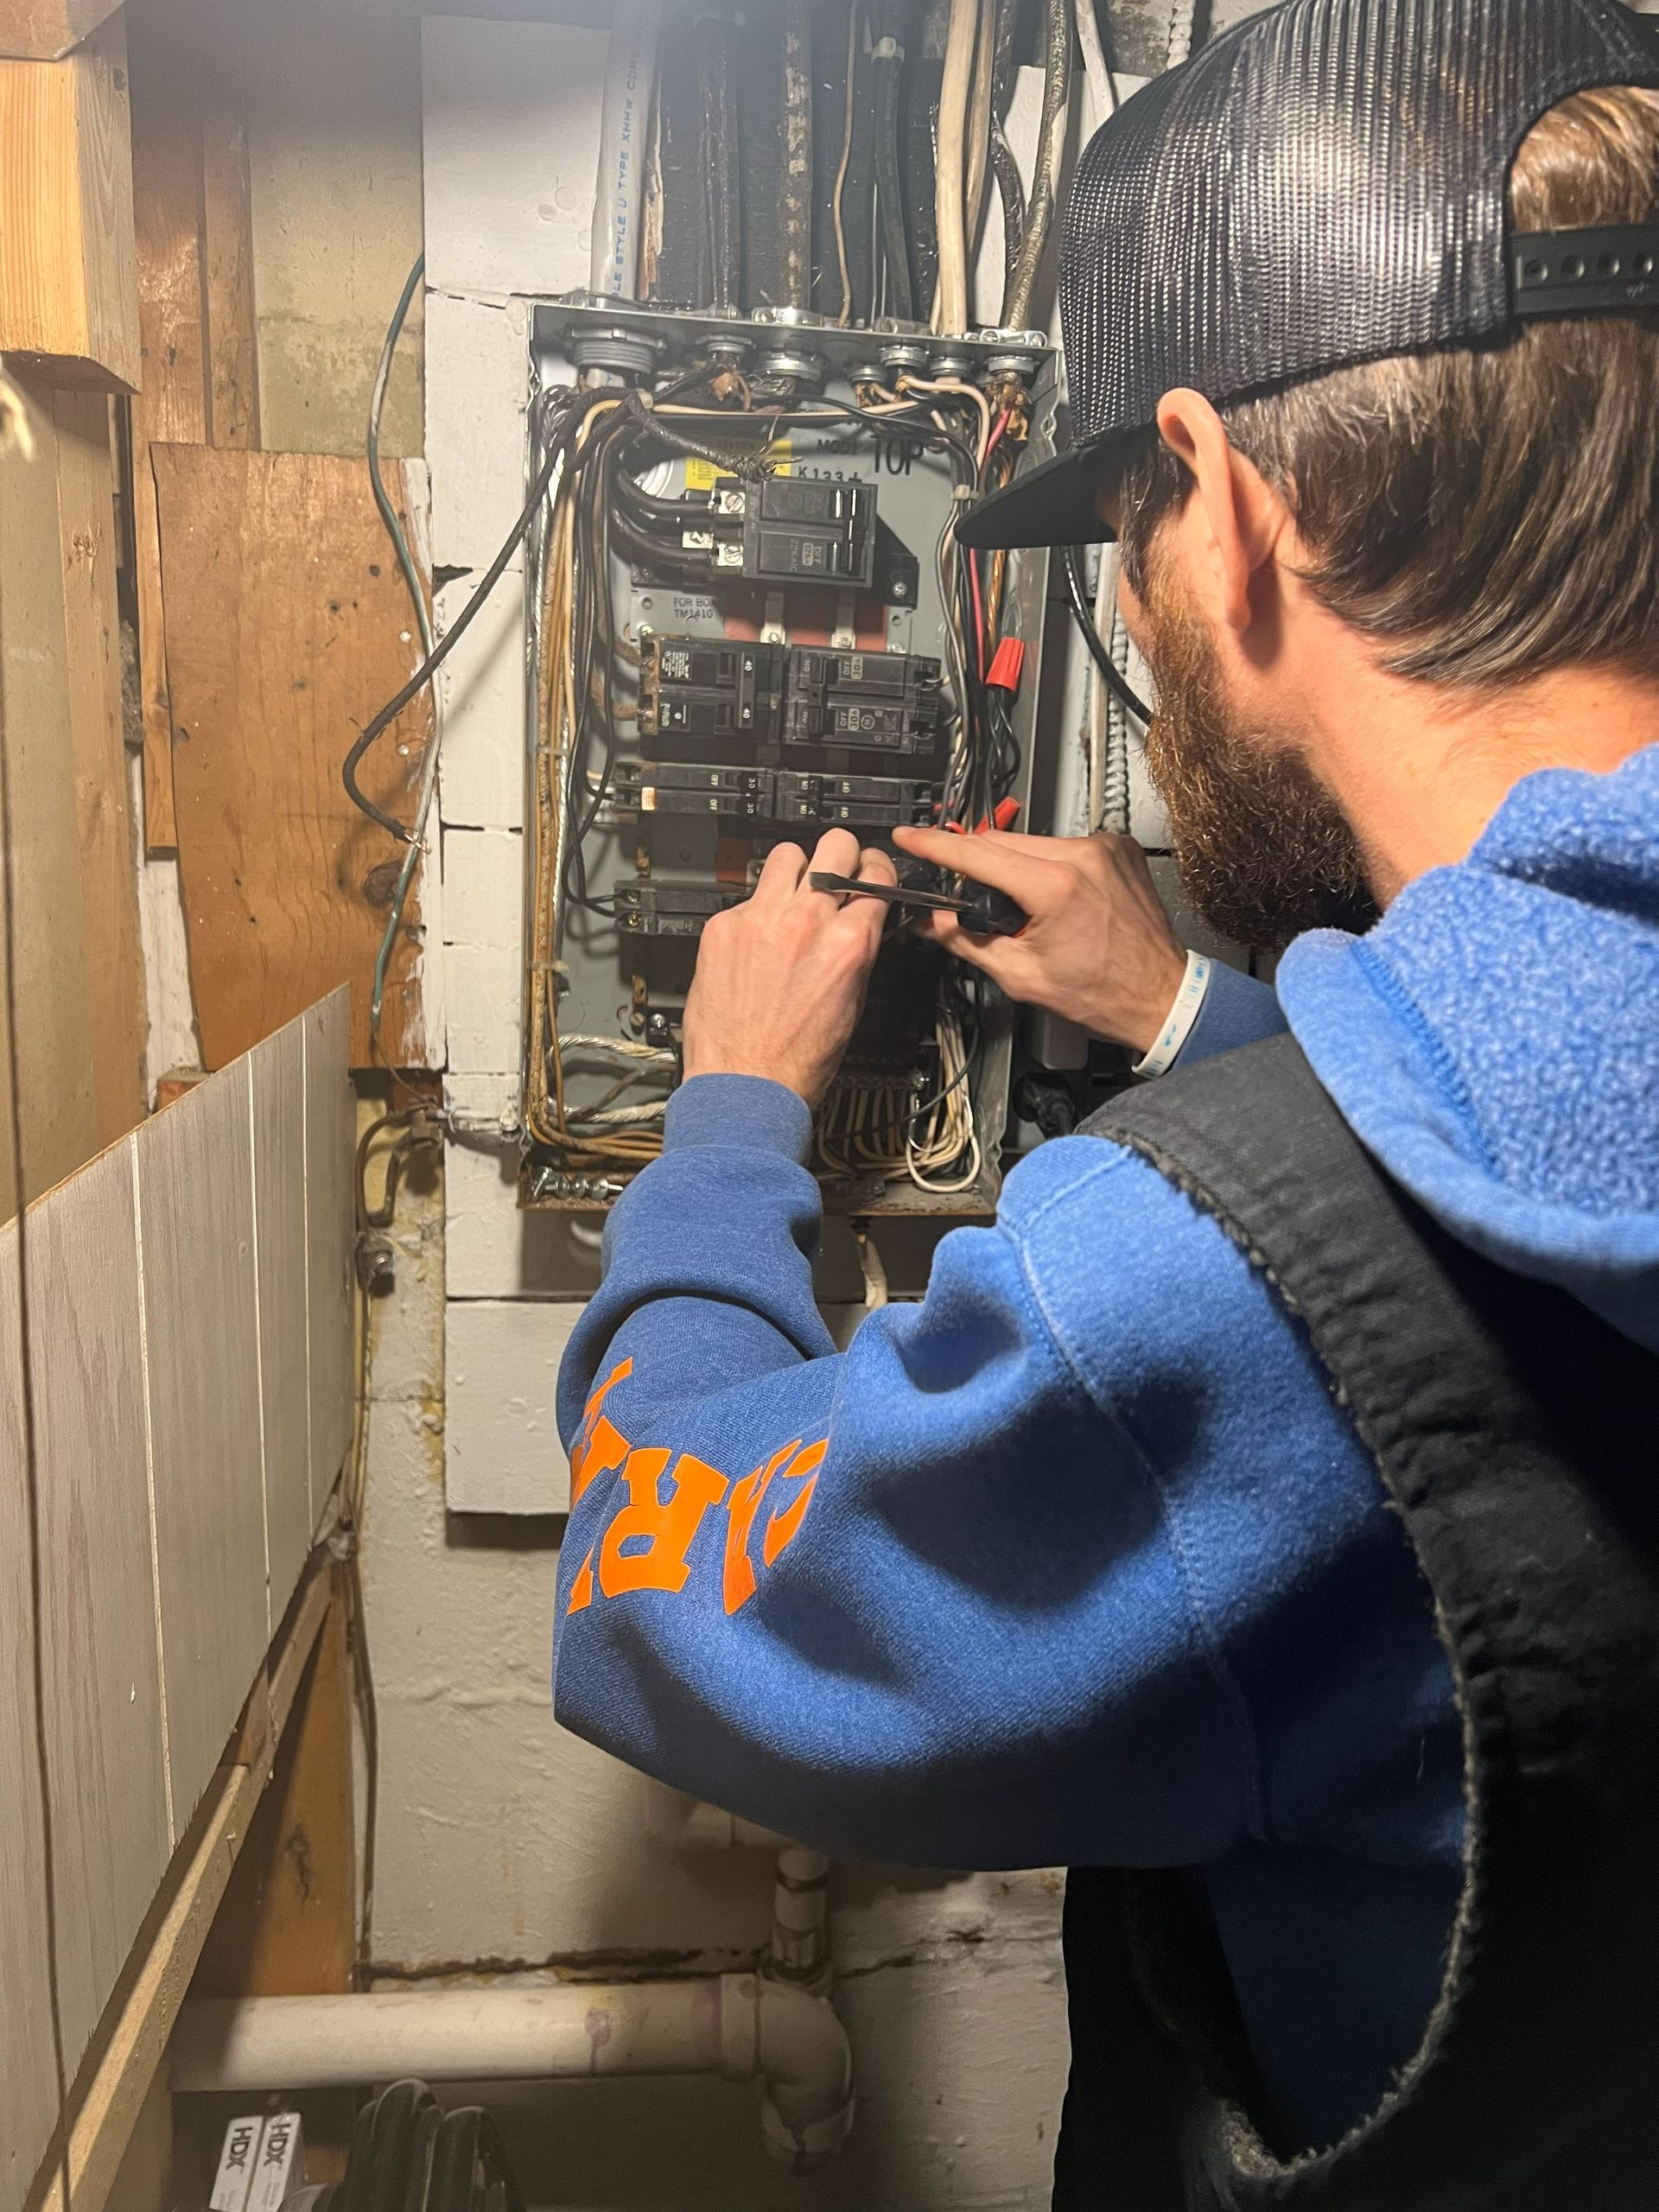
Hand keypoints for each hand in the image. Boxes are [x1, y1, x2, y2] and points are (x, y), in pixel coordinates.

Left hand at [681, 830, 897, 1107]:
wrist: (746, 1084)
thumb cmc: (798, 1059)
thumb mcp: (852, 1000)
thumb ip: (858, 948)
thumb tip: (861, 919)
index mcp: (849, 942)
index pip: (876, 874)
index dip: (876, 871)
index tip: (869, 872)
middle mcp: (806, 920)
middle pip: (836, 844)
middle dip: (841, 855)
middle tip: (836, 870)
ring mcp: (760, 918)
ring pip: (786, 854)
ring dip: (796, 869)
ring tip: (793, 893)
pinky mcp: (723, 926)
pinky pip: (747, 896)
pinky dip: (756, 910)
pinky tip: (758, 936)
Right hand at [890, 824, 1186, 1053]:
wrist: (1160, 996)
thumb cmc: (1103, 993)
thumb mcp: (1021, 976)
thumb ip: (967, 942)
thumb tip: (933, 923)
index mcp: (1056, 887)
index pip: (977, 853)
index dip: (934, 845)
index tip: (909, 836)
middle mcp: (1084, 855)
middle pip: (1003, 841)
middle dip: (976, 863)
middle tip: (966, 895)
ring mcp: (1105, 847)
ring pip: (1033, 841)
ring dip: (1015, 864)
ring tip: (1022, 907)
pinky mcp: (1119, 848)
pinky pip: (1066, 845)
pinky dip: (1049, 864)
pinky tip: (1055, 898)